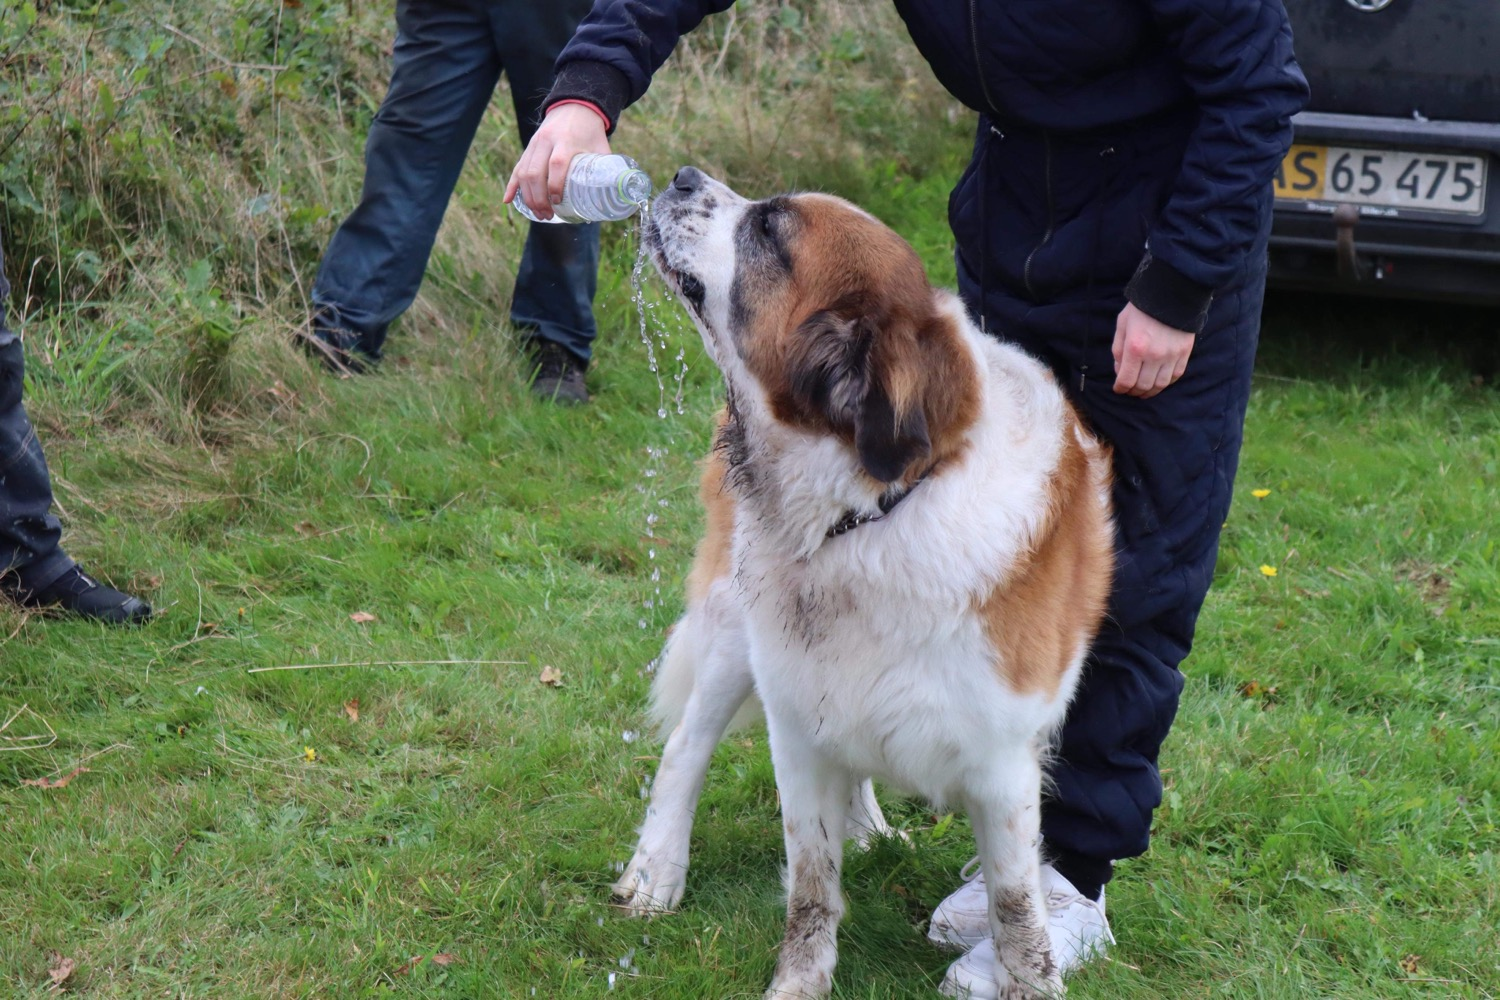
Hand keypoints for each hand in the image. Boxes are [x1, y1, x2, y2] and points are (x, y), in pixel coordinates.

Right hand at [505, 104, 611, 220]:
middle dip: (538, 198)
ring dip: (528, 196)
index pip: (557, 164)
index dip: (555, 185)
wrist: (574, 106)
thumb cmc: (591, 132)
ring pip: (524, 171)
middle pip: (536, 171)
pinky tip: (507, 200)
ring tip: (538, 214)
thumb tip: (613, 197)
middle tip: (547, 215)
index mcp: (566, 140)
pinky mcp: (529, 147)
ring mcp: (535, 144)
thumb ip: (605, 169)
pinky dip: (512, 185)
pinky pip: (518, 167)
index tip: (557, 203)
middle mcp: (547, 141)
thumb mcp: (601, 147)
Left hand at [1111, 302, 1194, 397]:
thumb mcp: (1122, 325)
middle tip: (1130, 391)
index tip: (1118, 389)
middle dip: (1133, 392)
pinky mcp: (1185, 353)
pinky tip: (1159, 382)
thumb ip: (1118, 350)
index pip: (1126, 380)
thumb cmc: (1142, 308)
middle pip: (1143, 386)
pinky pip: (1175, 376)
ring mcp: (1171, 355)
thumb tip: (1119, 371)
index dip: (1120, 388)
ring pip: (1160, 384)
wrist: (1172, 292)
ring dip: (1150, 391)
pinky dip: (1166, 383)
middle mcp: (1154, 355)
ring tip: (1144, 391)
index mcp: (1135, 347)